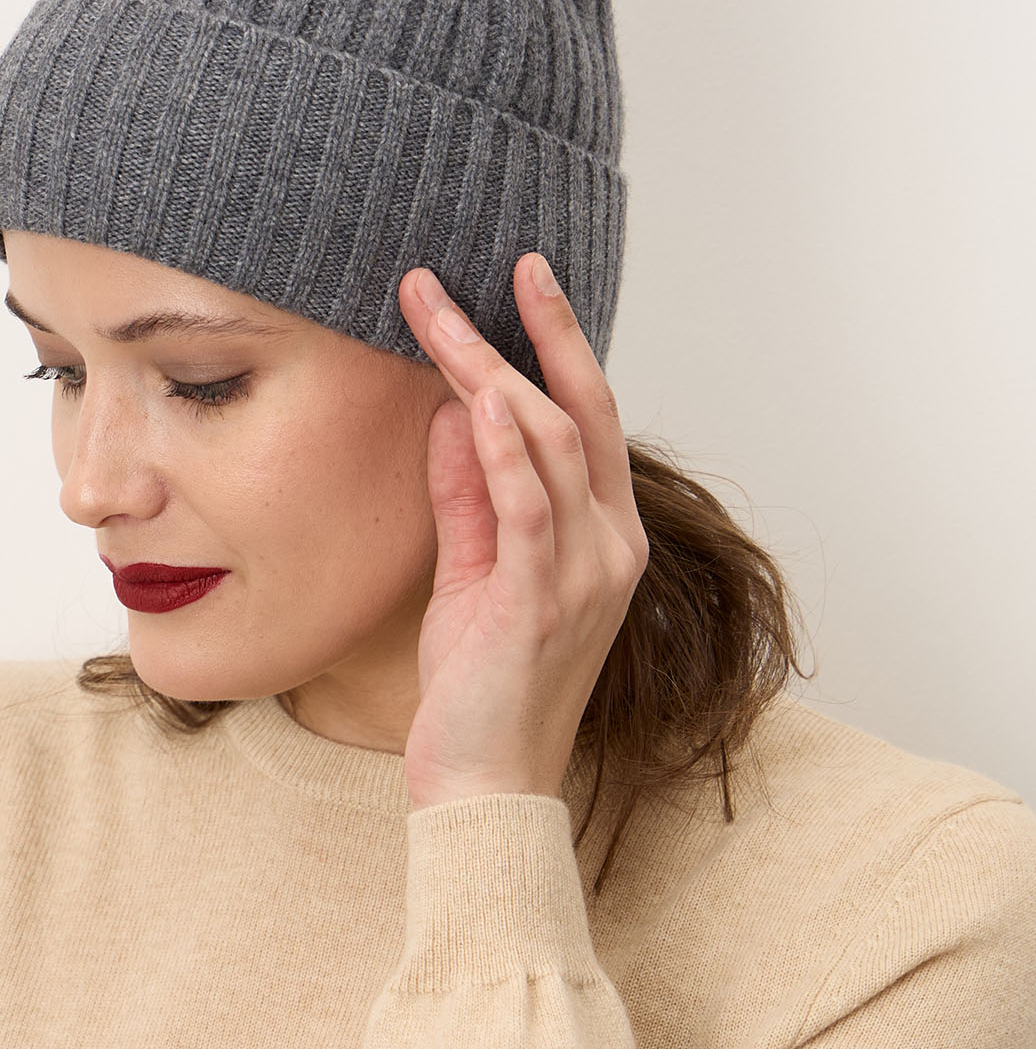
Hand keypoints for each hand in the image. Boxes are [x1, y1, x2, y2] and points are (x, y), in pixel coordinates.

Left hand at [395, 253, 649, 811]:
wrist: (484, 783)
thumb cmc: (480, 685)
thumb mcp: (472, 572)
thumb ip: (468, 495)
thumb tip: (452, 413)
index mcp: (604, 535)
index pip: (587, 418)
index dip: (557, 344)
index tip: (520, 281)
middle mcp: (610, 544)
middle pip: (581, 411)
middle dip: (538, 330)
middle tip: (494, 265)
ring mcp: (585, 572)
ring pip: (550, 442)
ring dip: (492, 369)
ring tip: (438, 315)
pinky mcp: (541, 599)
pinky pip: (528, 505)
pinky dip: (503, 446)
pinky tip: (477, 395)